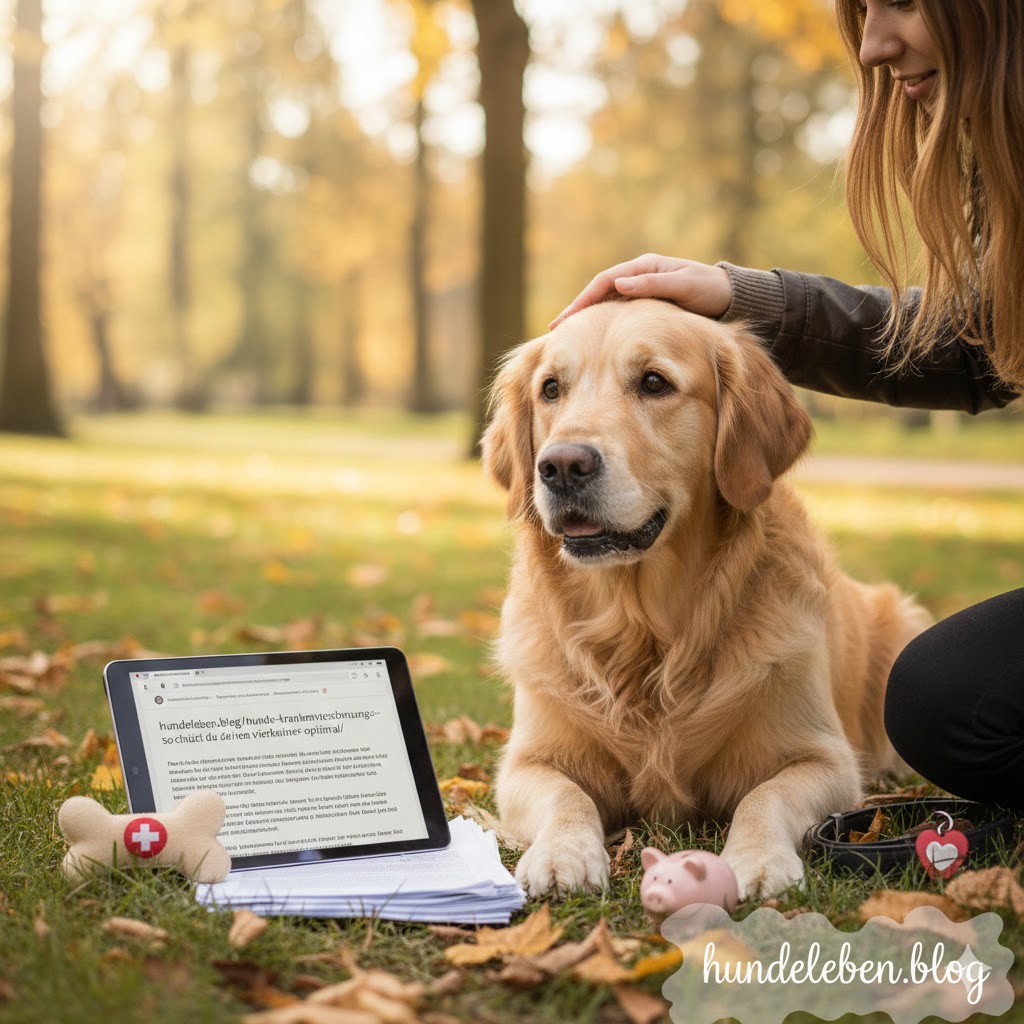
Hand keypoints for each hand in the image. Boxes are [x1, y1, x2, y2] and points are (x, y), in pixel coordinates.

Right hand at [550, 254, 732, 328]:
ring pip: (606, 306)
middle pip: (599, 294)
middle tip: (555, 330)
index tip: (566, 319)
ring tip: (566, 337)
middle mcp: (639, 277)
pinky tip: (593, 341)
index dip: (583, 300)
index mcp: (644, 267)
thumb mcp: (685, 285)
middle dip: (577, 311)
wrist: (732, 299)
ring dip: (587, 320)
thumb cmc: (711, 291)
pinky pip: (618, 316)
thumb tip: (618, 284)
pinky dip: (603, 325)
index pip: (604, 282)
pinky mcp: (646, 307)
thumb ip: (653, 284)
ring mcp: (641, 292)